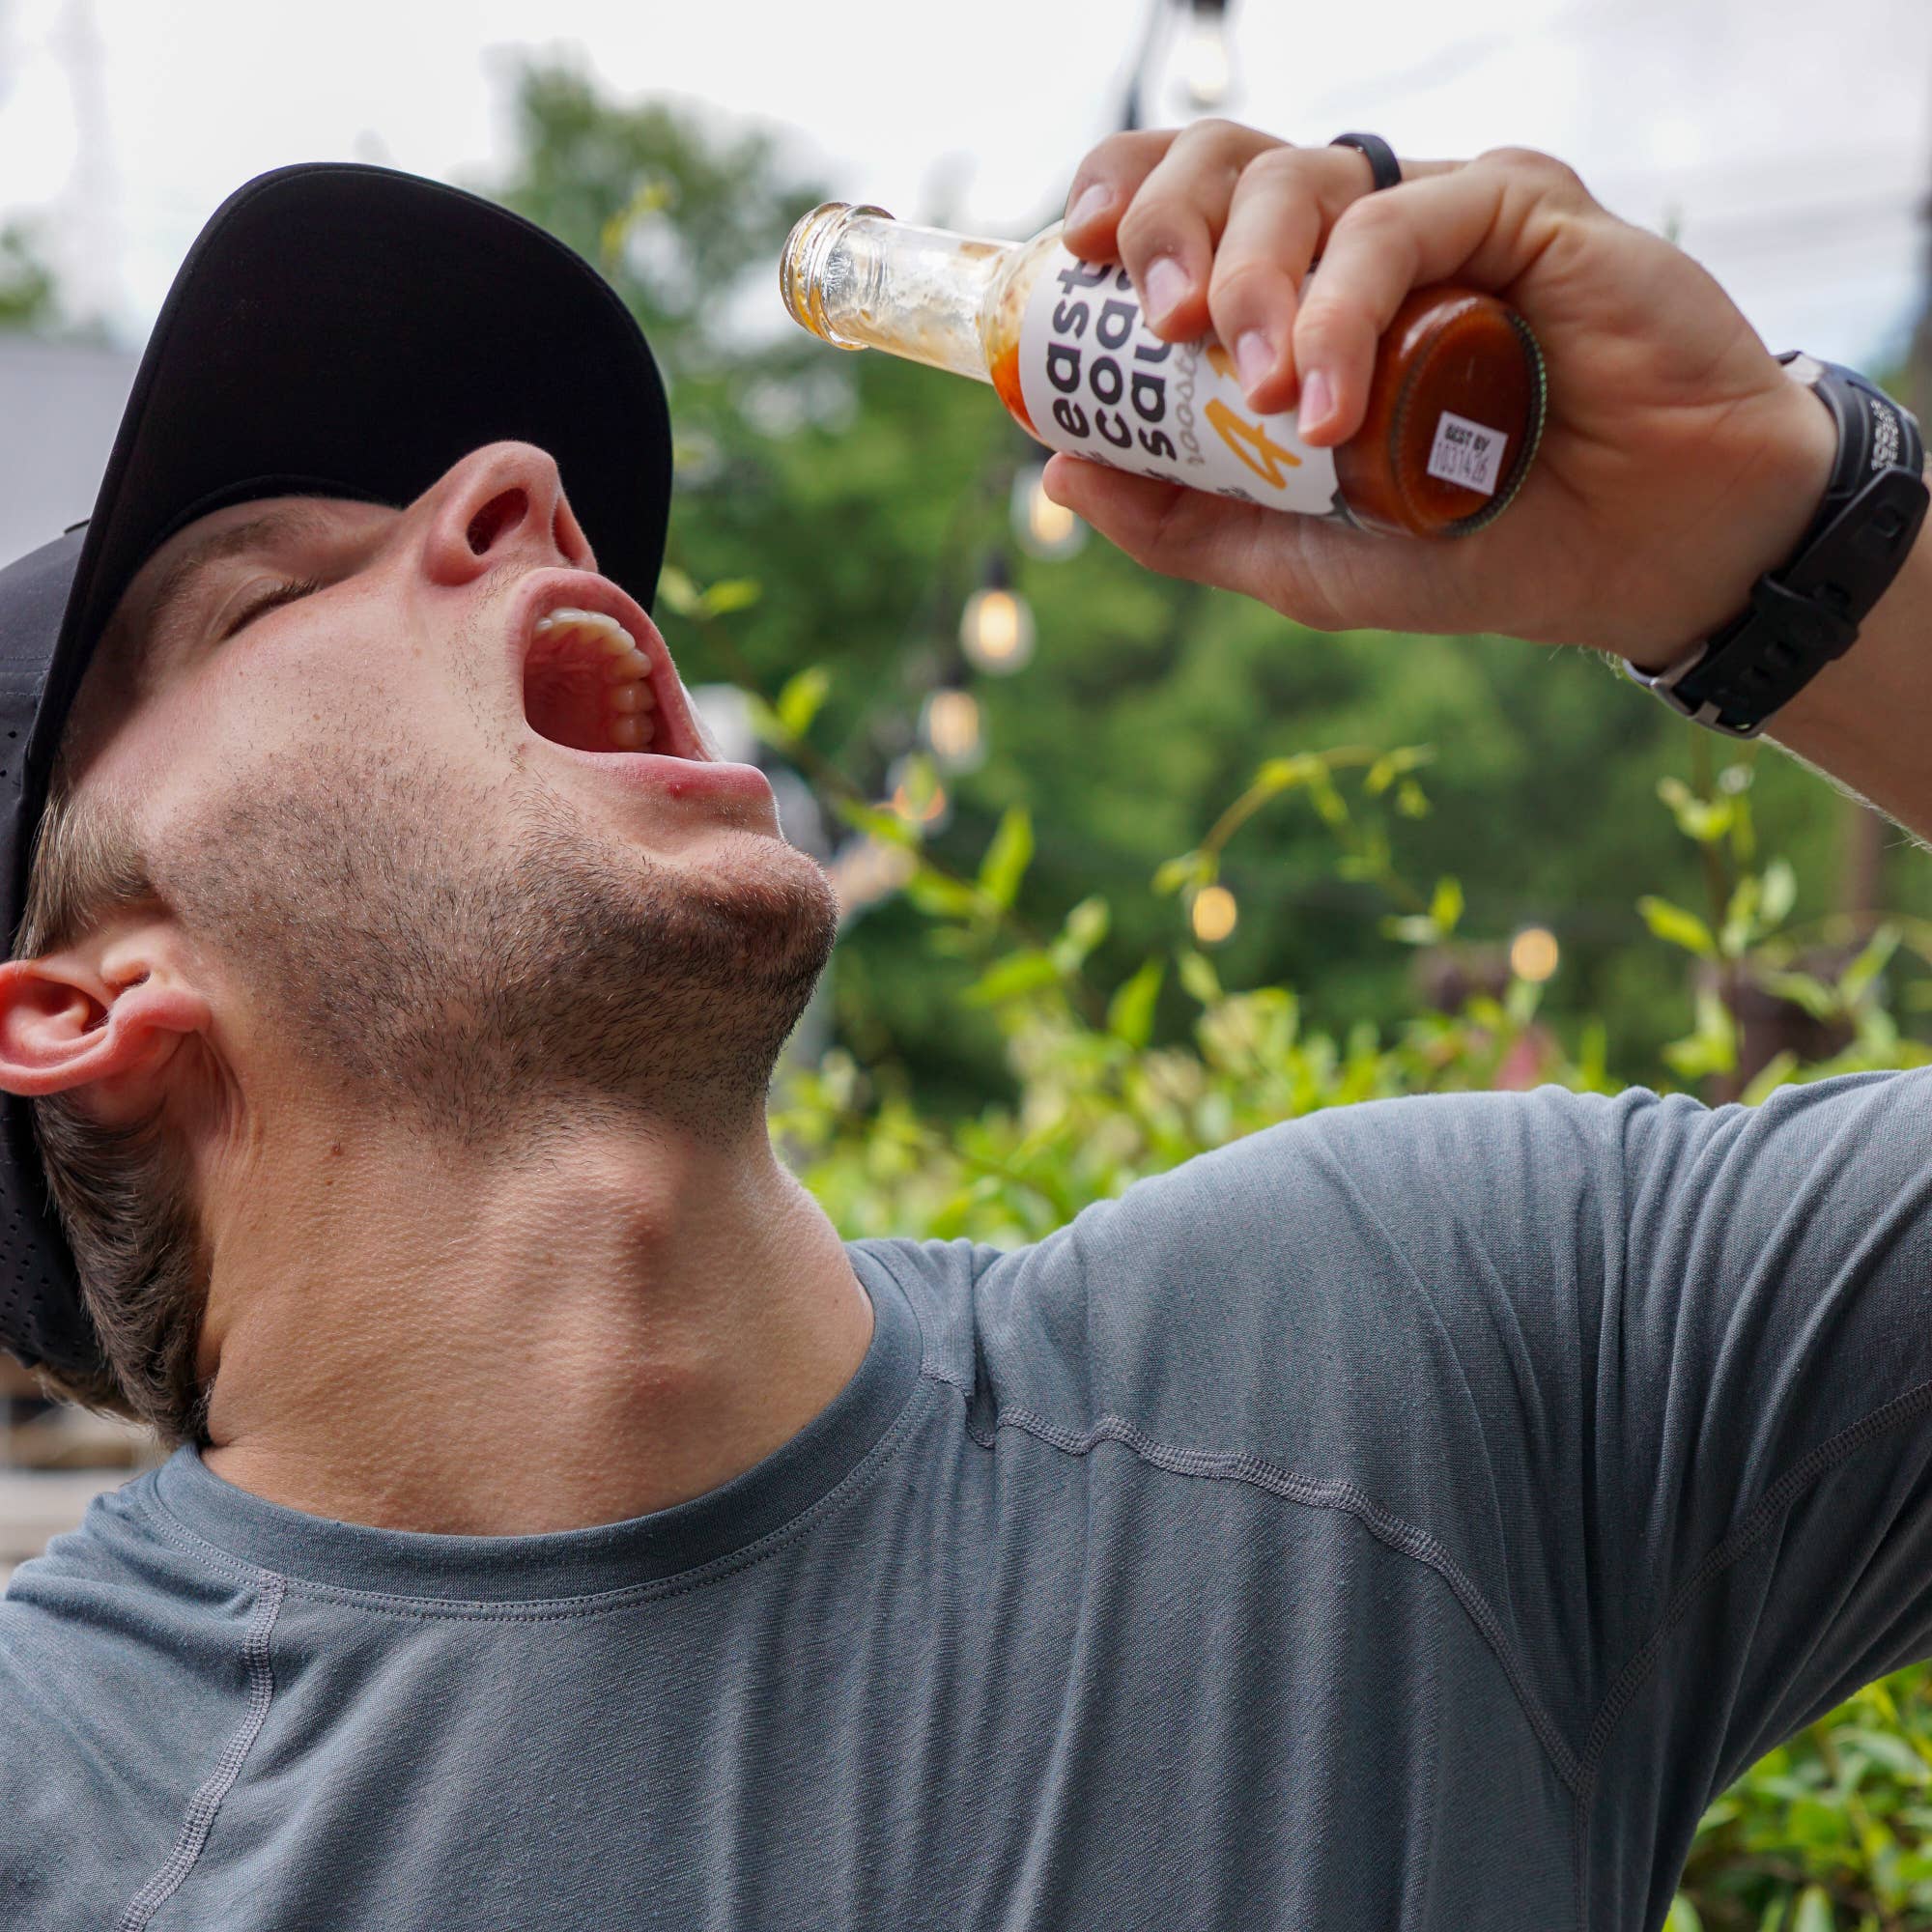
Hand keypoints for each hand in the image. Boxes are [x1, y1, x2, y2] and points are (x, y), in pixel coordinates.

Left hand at [1044, 122, 1838, 665]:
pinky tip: (1336, 405)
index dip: (1121, 204)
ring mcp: (1438, 215)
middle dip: (1168, 229)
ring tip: (1264, 393)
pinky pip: (1403, 218)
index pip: (1187, 203)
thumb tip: (1059, 471)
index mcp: (1296, 293)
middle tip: (1163, 330)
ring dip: (1253, 274)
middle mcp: (1356, 239)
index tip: (1078, 266)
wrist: (1641, 560)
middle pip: (1224, 162)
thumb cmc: (1476, 547)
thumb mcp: (1301, 560)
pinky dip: (1348, 305)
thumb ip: (1185, 520)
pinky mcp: (1521, 209)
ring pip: (1304, 174)